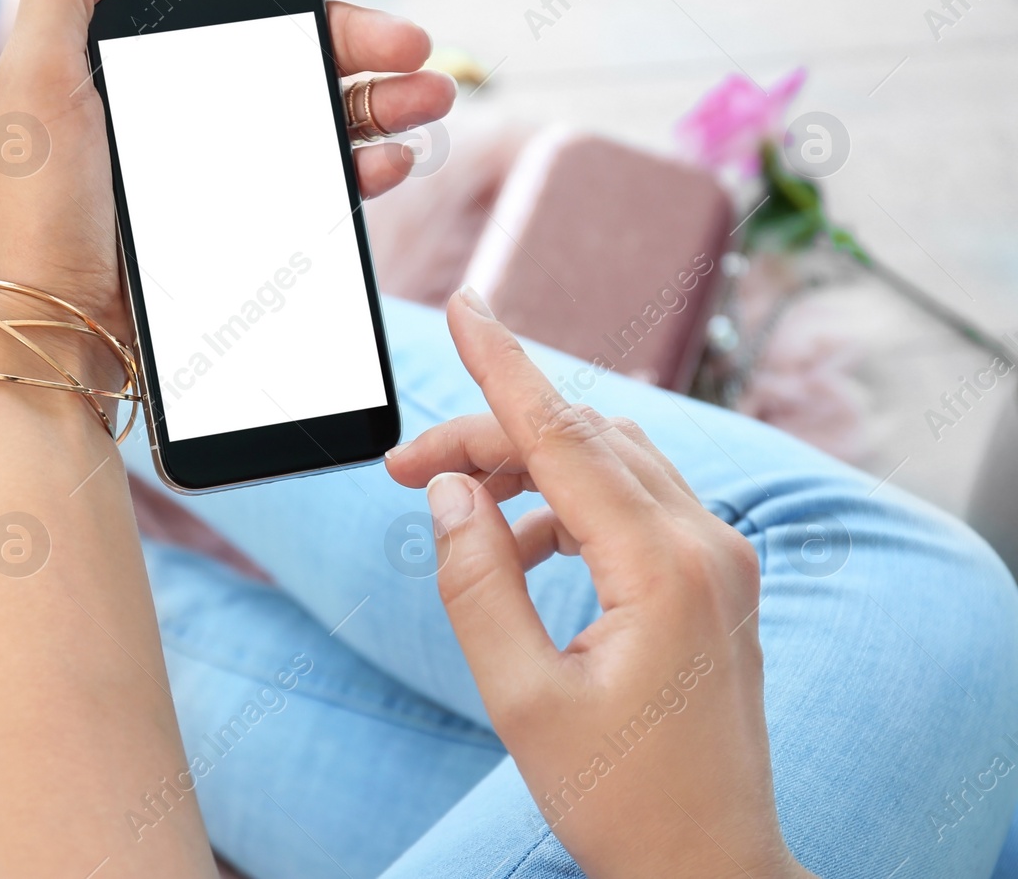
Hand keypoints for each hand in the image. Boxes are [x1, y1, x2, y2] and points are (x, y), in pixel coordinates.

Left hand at [0, 0, 455, 350]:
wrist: (52, 329)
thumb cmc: (35, 212)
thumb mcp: (32, 84)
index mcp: (147, 60)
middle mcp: (191, 105)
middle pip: (301, 51)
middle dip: (370, 40)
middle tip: (418, 50)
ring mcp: (222, 166)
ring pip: (323, 114)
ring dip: (385, 101)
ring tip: (429, 101)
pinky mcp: (244, 223)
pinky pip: (321, 182)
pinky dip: (366, 165)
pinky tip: (392, 160)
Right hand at [386, 289, 813, 878]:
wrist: (711, 868)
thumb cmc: (620, 799)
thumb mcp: (521, 698)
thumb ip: (476, 582)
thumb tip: (450, 492)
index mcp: (666, 570)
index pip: (567, 435)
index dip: (504, 366)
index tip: (464, 304)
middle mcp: (709, 546)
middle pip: (584, 439)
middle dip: (490, 435)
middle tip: (404, 472)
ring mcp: (723, 558)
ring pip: (612, 461)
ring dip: (530, 465)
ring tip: (455, 509)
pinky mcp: (717, 577)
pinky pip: (636, 500)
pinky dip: (569, 500)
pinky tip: (523, 545)